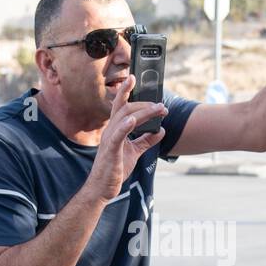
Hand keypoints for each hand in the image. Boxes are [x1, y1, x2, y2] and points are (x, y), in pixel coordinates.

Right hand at [84, 75, 165, 202]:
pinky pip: (117, 135)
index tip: (134, 78)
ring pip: (125, 118)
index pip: (120, 106)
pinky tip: (135, 120)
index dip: (126, 90)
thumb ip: (147, 140)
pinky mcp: (111, 151)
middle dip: (145, 104)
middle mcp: (111, 131)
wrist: (103, 188)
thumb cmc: (115, 169)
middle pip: (126, 108)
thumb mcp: (135, 152)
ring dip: (144, 112)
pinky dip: (126, 126)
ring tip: (159, 109)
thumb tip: (162, 131)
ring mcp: (110, 140)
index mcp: (115, 129)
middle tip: (162, 106)